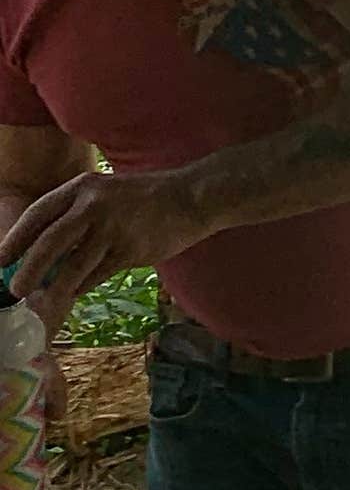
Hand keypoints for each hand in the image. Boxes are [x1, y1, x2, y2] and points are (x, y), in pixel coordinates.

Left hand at [0, 167, 201, 334]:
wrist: (191, 198)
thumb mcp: (105, 194)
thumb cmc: (144, 198)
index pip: (39, 214)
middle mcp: (95, 206)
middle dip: (29, 269)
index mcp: (83, 188)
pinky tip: (76, 292)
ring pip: (74, 265)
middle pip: (51, 241)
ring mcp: (114, 229)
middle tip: (15, 289)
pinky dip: (83, 287)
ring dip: (54, 287)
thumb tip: (44, 254)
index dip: (16, 239)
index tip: (1, 260)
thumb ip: (76, 217)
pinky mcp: (131, 251)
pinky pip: (98, 275)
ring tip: (40, 301)